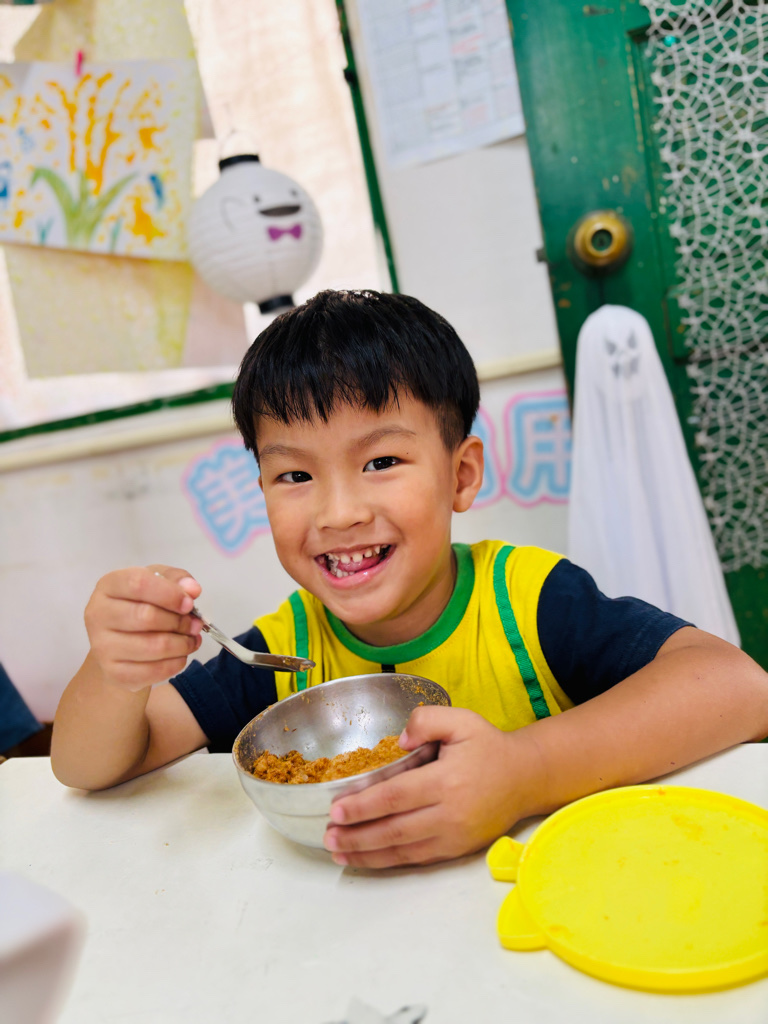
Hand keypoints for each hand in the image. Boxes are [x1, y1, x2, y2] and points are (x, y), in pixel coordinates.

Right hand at [84, 565, 202, 692]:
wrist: (118, 643)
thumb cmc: (139, 605)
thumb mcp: (157, 582)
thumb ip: (176, 579)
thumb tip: (192, 589)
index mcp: (109, 586)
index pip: (138, 584)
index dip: (169, 593)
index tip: (189, 603)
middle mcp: (98, 614)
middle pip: (146, 617)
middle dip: (179, 622)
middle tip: (196, 624)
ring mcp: (102, 646)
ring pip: (154, 646)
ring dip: (182, 644)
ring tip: (192, 639)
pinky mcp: (113, 672)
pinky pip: (154, 671)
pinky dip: (176, 663)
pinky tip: (180, 655)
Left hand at [323, 707, 537, 867]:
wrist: (525, 778)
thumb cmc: (488, 747)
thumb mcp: (461, 720)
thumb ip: (426, 720)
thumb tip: (398, 740)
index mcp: (446, 781)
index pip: (395, 797)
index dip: (363, 806)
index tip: (336, 810)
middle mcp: (449, 814)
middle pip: (393, 830)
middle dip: (356, 836)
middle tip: (328, 836)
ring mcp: (453, 836)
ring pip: (402, 850)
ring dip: (366, 854)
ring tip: (338, 853)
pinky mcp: (456, 849)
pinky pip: (416, 859)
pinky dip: (388, 861)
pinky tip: (367, 858)